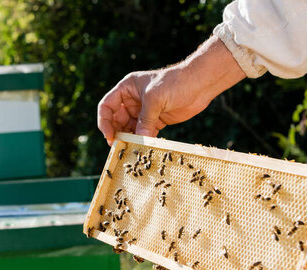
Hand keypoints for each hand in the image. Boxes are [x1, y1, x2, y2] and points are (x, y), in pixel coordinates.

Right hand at [97, 37, 244, 144]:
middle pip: (116, 120)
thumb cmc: (176, 82)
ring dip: (129, 139)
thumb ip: (145, 120)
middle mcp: (132, 100)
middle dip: (117, 133)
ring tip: (130, 149)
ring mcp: (144, 112)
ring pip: (129, 129)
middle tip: (119, 147)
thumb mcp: (155, 98)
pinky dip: (142, 142)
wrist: (201, 84)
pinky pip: (144, 134)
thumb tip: (138, 140)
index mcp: (127, 88)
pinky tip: (143, 149)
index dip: (105, 121)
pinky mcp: (156, 121)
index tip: (109, 135)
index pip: (107, 106)